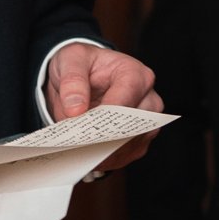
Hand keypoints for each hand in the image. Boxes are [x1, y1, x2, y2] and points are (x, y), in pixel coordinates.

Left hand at [47, 43, 163, 174]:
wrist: (83, 76)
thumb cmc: (82, 64)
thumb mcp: (71, 60)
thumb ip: (72, 81)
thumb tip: (75, 110)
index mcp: (135, 74)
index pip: (125, 99)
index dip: (105, 117)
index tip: (85, 129)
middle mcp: (148, 98)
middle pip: (133, 126)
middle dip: (105, 138)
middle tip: (79, 147)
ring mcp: (146, 121)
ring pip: (131, 144)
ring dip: (106, 153)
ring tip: (80, 155)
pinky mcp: (138, 140)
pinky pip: (126, 156)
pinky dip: (107, 160)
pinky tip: (87, 159)